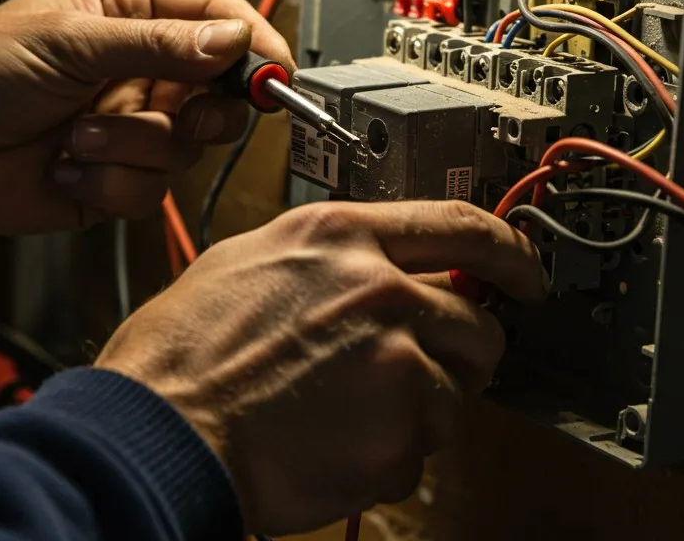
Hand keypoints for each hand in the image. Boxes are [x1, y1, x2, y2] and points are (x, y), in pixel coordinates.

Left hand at [0, 0, 292, 233]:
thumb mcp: (69, 41)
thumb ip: (155, 45)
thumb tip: (230, 42)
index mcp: (129, 16)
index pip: (214, 21)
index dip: (251, 45)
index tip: (274, 71)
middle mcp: (138, 72)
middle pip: (217, 94)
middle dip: (200, 110)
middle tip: (177, 112)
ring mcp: (128, 129)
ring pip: (184, 149)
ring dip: (131, 148)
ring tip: (76, 138)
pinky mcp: (112, 181)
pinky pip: (149, 192)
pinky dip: (108, 184)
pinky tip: (64, 168)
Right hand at [95, 200, 547, 535]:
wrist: (159, 430)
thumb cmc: (181, 356)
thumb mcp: (248, 263)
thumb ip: (326, 259)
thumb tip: (374, 268)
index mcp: (341, 237)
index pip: (463, 225)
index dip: (510, 252)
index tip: (524, 271)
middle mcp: (380, 288)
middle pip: (476, 321)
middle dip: (455, 353)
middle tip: (409, 373)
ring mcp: (397, 359)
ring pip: (458, 390)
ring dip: (419, 408)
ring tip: (347, 414)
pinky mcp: (402, 431)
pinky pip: (425, 450)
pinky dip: (390, 458)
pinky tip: (333, 445)